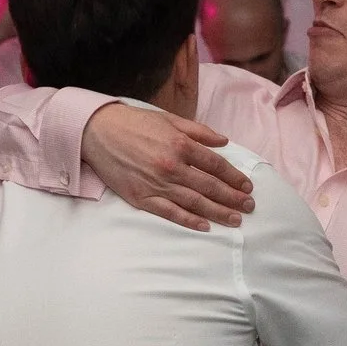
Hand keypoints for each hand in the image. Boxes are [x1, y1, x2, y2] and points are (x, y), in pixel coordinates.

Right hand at [83, 102, 255, 230]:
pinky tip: (205, 226)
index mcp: (180, 144)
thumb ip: (199, 131)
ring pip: (194, 202)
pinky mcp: (142, 198)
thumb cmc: (133, 123)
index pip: (216, 165)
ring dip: (218, 212)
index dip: (234, 177)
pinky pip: (170, 213)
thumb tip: (224, 141)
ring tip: (236, 220)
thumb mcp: (168, 119)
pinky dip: (189, 221)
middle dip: (232, 198)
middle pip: (210, 186)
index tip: (247, 186)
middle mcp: (172, 166)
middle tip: (249, 207)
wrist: (96, 132)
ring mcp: (157, 184)